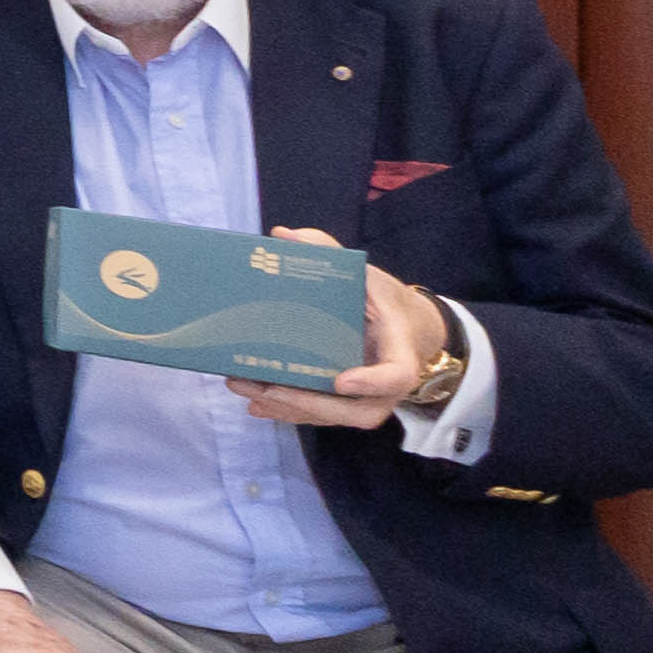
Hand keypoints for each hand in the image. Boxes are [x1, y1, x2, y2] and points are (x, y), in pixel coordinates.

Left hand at [247, 250, 460, 434]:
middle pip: (361, 412)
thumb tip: (282, 235)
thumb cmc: (385, 300)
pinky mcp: (348, 403)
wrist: (407, 327)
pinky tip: (256, 403)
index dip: (373, 382)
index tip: (340, 380)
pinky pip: (321, 415)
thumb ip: (329, 253)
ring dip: (289, 408)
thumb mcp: (367, 275)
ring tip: (245, 387)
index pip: (398, 374)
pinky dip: (288, 411)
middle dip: (312, 404)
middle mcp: (388, 384)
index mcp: (400, 348)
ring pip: (334, 417)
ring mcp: (369, 397)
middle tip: (271, 388)